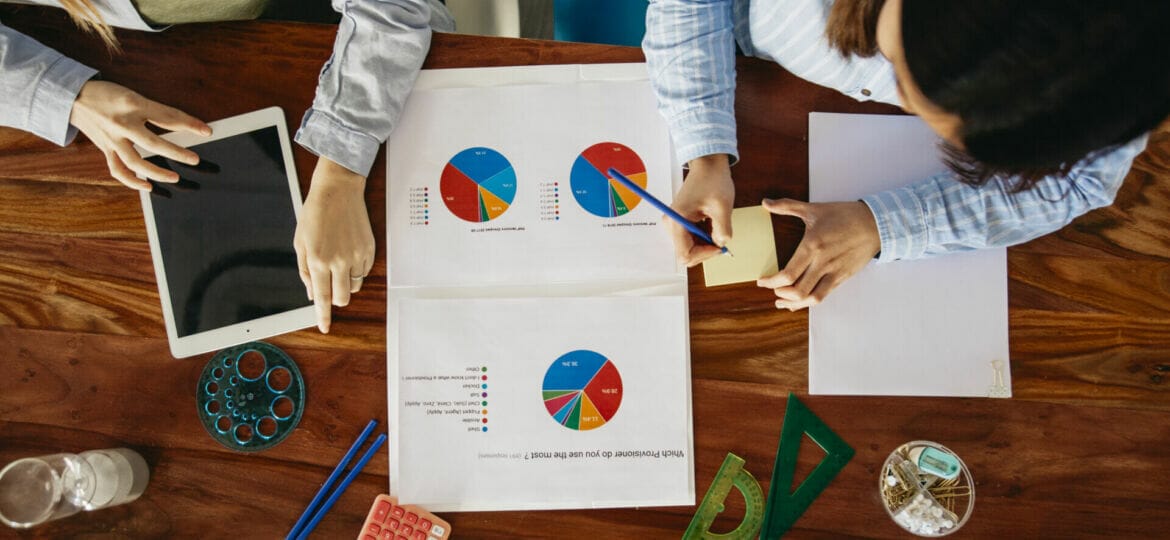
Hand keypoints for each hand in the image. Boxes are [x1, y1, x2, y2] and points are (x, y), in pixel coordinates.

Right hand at [69, 80, 210, 189]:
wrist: (71, 97)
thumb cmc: (106, 95)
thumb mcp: (132, 95)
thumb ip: (154, 110)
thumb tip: (179, 123)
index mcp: (134, 105)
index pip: (168, 116)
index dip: (189, 124)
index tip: (206, 131)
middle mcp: (123, 124)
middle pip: (154, 143)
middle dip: (177, 153)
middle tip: (194, 160)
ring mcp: (113, 139)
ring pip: (136, 162)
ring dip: (156, 172)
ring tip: (174, 177)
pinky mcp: (105, 149)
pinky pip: (118, 170)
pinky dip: (132, 180)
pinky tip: (147, 186)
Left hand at [294, 158, 374, 332]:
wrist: (337, 190)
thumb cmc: (315, 213)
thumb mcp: (300, 242)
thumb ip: (304, 270)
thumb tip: (311, 293)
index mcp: (318, 260)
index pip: (322, 298)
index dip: (323, 317)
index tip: (325, 328)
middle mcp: (339, 261)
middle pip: (343, 298)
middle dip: (336, 298)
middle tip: (329, 285)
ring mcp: (357, 256)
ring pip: (354, 286)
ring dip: (346, 282)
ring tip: (338, 263)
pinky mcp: (369, 250)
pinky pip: (364, 272)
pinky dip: (355, 270)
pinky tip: (348, 252)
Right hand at [670, 154, 734, 265]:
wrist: (708, 165)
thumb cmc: (713, 181)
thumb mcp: (722, 206)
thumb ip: (722, 230)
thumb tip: (721, 244)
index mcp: (677, 220)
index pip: (685, 254)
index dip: (705, 254)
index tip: (719, 245)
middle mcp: (671, 224)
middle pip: (687, 253)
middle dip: (706, 249)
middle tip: (720, 235)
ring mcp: (674, 223)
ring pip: (690, 247)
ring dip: (706, 242)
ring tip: (716, 224)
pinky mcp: (679, 221)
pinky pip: (691, 239)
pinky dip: (704, 235)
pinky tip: (711, 222)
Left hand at [757, 198, 880, 309]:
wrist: (875, 223)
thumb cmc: (844, 215)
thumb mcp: (814, 209)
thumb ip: (787, 206)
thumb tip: (765, 203)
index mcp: (812, 246)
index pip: (788, 274)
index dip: (771, 282)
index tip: (762, 281)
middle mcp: (822, 263)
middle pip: (798, 290)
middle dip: (780, 294)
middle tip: (772, 289)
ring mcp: (834, 272)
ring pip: (812, 298)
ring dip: (794, 303)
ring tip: (782, 302)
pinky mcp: (842, 277)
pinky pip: (824, 295)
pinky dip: (809, 301)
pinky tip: (801, 301)